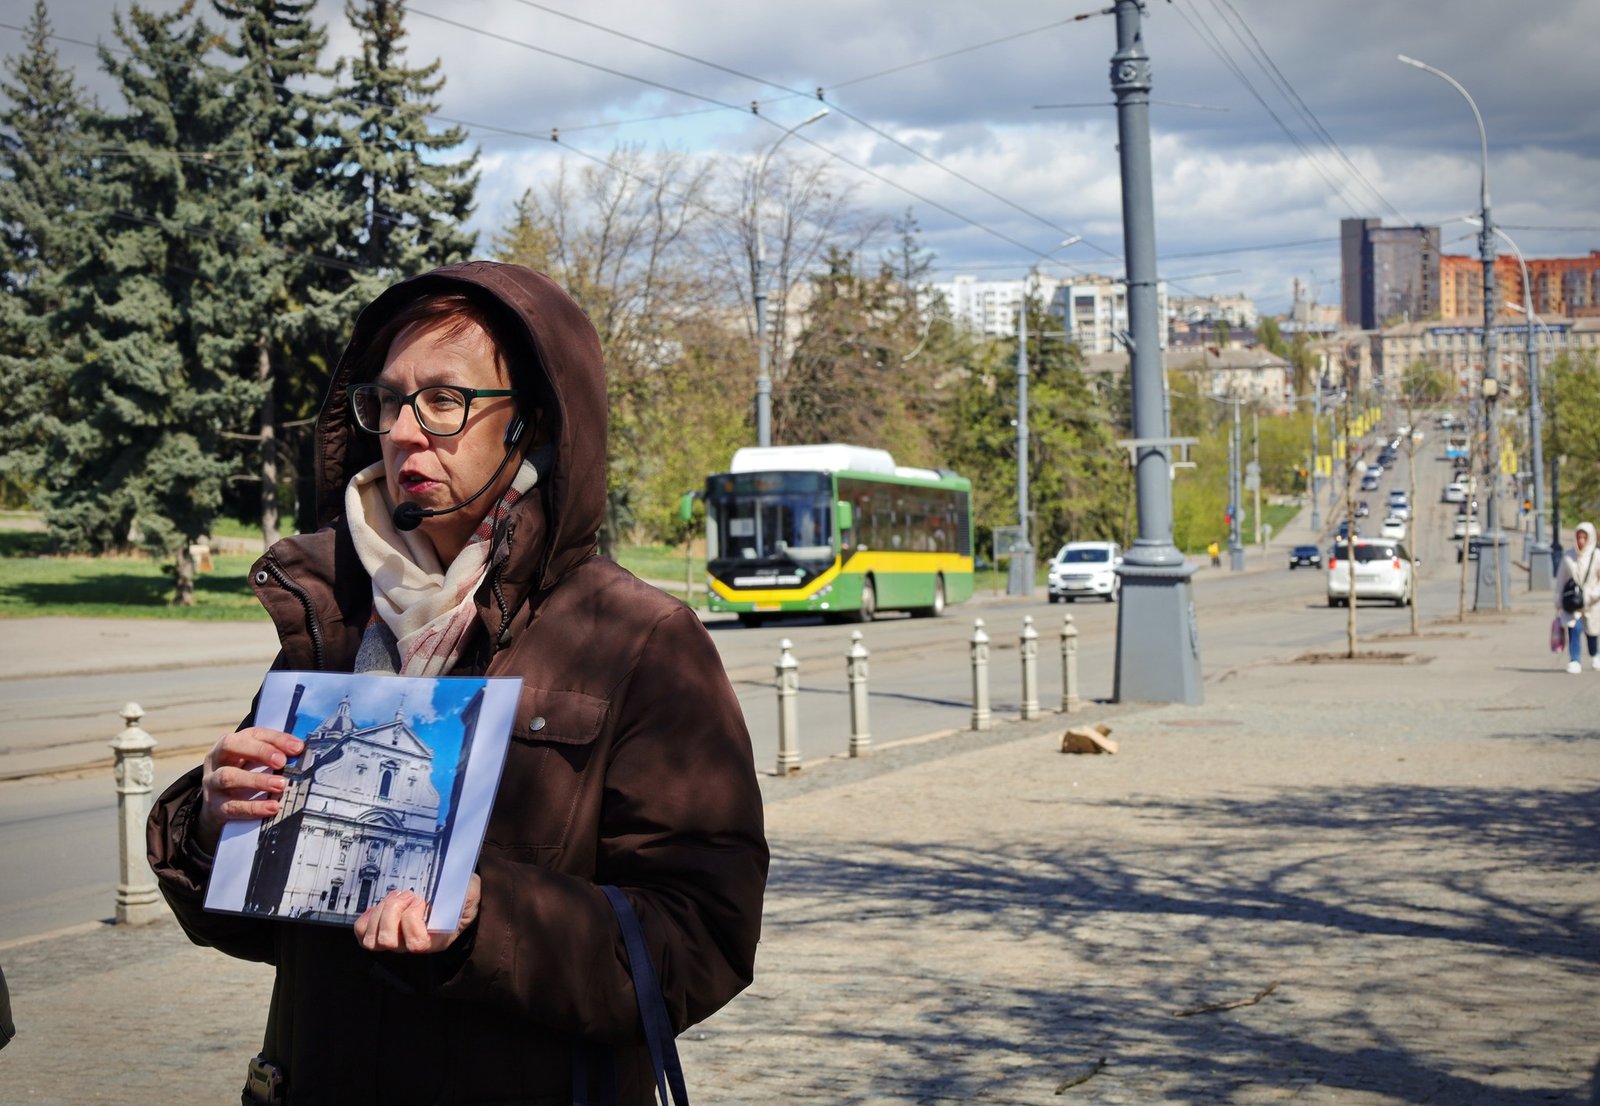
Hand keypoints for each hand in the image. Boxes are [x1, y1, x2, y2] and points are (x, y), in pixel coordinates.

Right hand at [196, 727, 304, 853]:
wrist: (217, 806)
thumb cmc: (242, 775)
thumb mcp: (252, 761)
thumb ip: (274, 754)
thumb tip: (301, 752)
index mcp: (229, 743)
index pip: (252, 734)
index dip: (275, 739)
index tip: (297, 747)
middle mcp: (217, 760)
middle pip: (231, 746)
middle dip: (259, 751)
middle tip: (282, 761)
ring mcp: (212, 783)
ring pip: (228, 777)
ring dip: (257, 780)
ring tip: (281, 785)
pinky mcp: (214, 807)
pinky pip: (232, 807)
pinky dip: (254, 807)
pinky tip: (272, 807)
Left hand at [354, 873, 480, 954]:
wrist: (451, 894)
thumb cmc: (460, 894)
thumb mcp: (468, 892)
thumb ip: (464, 894)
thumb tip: (445, 891)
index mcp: (435, 941)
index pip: (416, 944)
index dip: (413, 919)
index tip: (423, 900)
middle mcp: (412, 946)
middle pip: (388, 941)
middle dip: (393, 911)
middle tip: (408, 895)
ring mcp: (394, 941)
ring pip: (372, 939)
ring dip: (380, 912)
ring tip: (395, 897)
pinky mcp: (380, 932)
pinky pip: (362, 932)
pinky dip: (367, 916)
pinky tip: (381, 905)